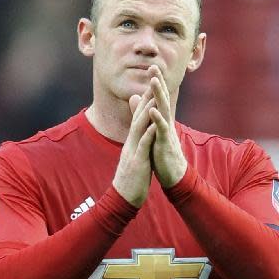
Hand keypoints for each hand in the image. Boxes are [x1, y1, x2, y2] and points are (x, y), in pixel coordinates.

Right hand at [112, 87, 155, 206]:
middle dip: (147, 97)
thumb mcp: (134, 157)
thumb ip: (138, 144)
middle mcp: (131, 143)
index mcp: (132, 142)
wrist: (123, 199)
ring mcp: (133, 152)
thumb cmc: (131, 179)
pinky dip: (149, 135)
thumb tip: (142, 133)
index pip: (140, 117)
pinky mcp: (137, 163)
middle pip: (139, 116)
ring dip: (148, 111)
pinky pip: (143, 146)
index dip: (146, 100)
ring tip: (156, 95)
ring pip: (140, 127)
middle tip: (154, 79)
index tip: (153, 84)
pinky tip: (156, 125)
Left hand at [147, 64, 186, 187]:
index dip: (155, 83)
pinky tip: (153, 111)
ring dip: (159, 96)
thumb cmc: (162, 153)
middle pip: (162, 99)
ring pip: (163, 110)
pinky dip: (158, 120)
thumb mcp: (151, 131)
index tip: (151, 66)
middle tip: (153, 66)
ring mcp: (166, 132)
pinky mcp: (165, 143)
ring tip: (154, 81)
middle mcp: (166, 122)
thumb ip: (142, 114)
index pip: (158, 98)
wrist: (173, 174)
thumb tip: (134, 97)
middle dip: (158, 83)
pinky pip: (162, 130)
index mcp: (161, 119)